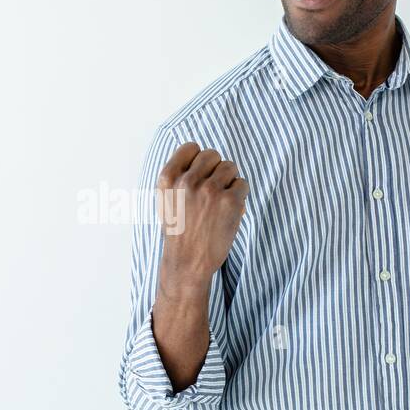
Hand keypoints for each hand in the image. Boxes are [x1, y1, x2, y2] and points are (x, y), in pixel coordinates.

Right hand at [155, 142, 248, 292]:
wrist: (187, 262)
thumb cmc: (179, 231)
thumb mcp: (166, 200)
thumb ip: (179, 176)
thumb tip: (202, 155)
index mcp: (168, 179)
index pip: (190, 147)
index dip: (199, 159)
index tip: (200, 175)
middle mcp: (187, 181)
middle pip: (212, 154)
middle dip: (216, 170)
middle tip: (213, 190)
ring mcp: (209, 190)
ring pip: (230, 167)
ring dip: (230, 182)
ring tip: (221, 202)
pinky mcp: (229, 201)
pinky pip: (242, 184)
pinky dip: (240, 196)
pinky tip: (229, 211)